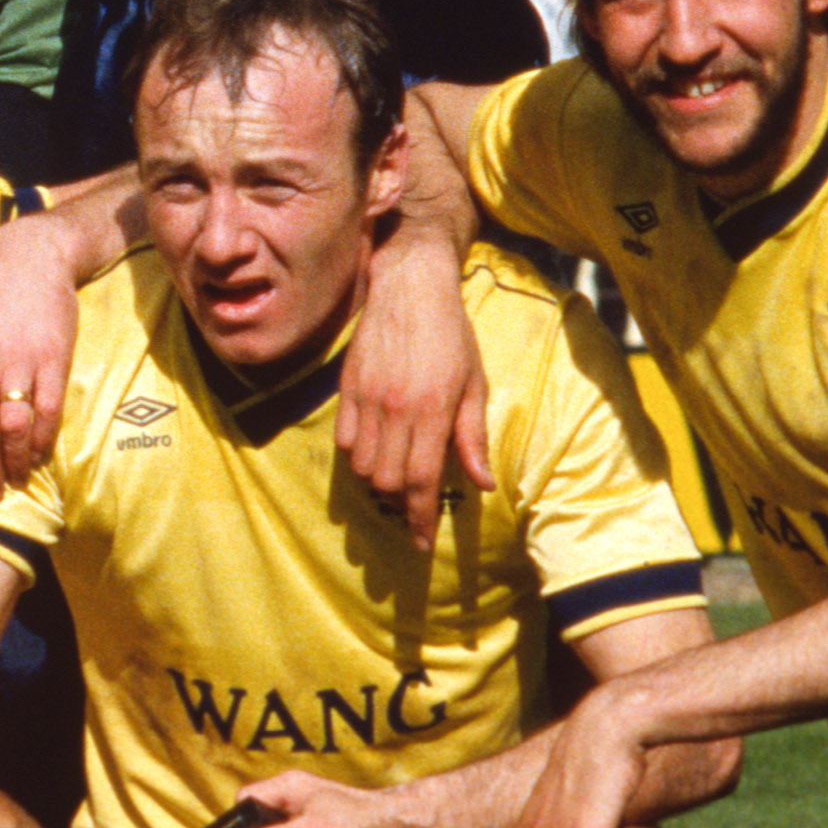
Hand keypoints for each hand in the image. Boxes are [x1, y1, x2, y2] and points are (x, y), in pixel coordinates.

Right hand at [335, 215, 488, 542]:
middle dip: (402, 504)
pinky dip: (358, 457)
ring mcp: (366, 399)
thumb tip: (482, 485)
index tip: (423, 542)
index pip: (423, 481)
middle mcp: (395, 409)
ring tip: (397, 479)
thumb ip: (472, 436)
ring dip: (379, 482)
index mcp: (432, 409)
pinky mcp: (347, 389)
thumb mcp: (474, 383)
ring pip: (363, 467)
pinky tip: (375, 452)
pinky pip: (345, 442)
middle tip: (415, 507)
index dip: (422, 518)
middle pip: (389, 481)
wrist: (409, 286)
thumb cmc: (451, 334)